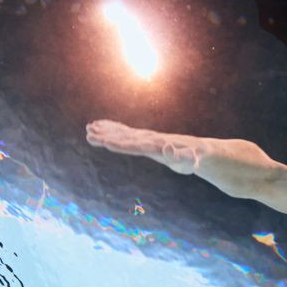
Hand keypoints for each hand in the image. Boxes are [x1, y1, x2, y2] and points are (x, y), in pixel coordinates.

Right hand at [85, 119, 202, 174]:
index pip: (136, 146)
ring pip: (123, 133)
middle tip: (89, 133)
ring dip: (106, 130)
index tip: (106, 141)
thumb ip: (180, 157)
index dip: (121, 144)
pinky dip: (113, 128)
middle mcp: (149, 139)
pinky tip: (99, 125)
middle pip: (125, 137)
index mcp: (156, 146)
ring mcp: (146, 137)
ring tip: (89, 128)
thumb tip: (167, 148)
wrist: (198, 150)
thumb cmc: (193, 159)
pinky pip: (126, 132)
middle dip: (107, 135)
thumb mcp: (189, 162)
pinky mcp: (144, 138)